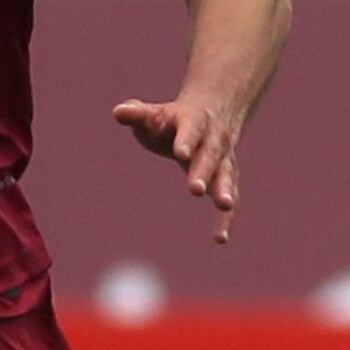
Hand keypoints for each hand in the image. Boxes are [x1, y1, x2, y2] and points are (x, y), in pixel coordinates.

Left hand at [112, 95, 242, 242]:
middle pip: (210, 155)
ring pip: (227, 175)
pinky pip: (230, 198)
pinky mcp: (227, 179)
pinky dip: (226, 218)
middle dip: (204, 171)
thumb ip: (137, 115)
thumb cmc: (172, 121)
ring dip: (226, 190)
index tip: (181, 153)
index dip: (187, 141)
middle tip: (195, 189)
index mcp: (194, 120)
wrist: (213, 113)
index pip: (191, 129)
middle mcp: (214, 139)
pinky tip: (220, 238)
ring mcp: (224, 159)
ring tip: (224, 205)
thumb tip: (118, 112)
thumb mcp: (154, 115)